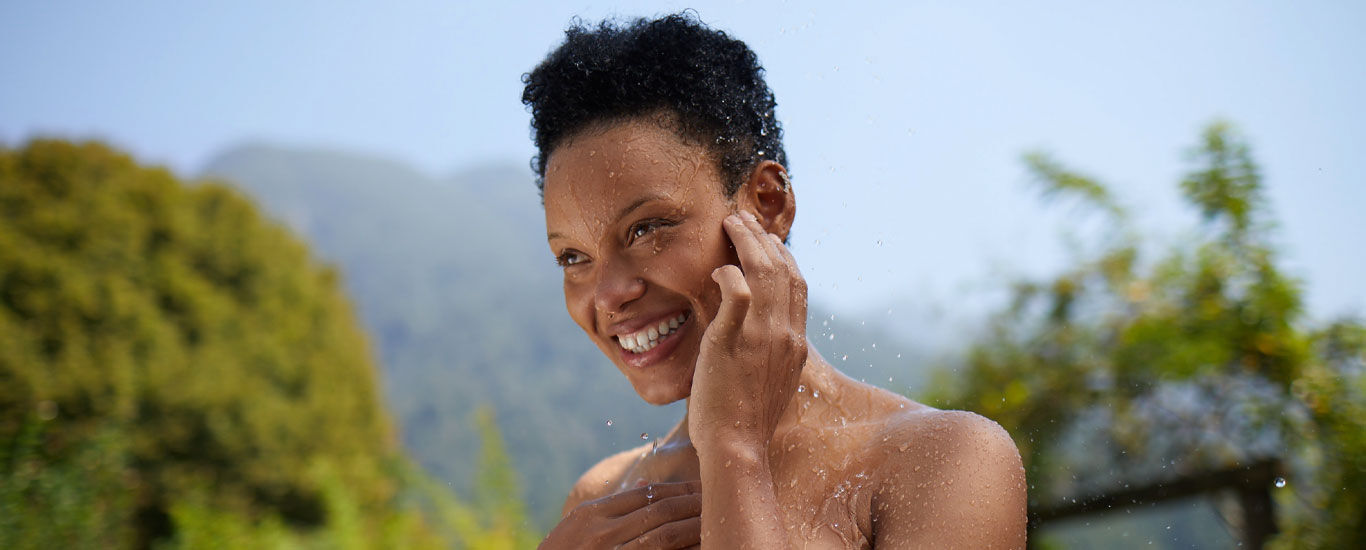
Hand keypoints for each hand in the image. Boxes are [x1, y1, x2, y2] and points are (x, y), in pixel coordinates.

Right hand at [539, 481, 701, 549]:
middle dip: (692, 503)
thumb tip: (645, 484)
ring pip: (665, 535)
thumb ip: (609, 509)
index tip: (700, 488)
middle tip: (717, 499)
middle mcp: (600, 533)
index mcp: (589, 514)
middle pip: (659, 510)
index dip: (677, 490)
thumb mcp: (576, 530)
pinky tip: (701, 546)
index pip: (644, 495)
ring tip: (716, 521)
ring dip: (695, 526)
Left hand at [688, 211, 807, 452]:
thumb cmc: (744, 420)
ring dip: (747, 241)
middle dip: (763, 238)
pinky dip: (729, 273)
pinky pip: (737, 291)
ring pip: (764, 271)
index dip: (784, 258)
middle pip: (784, 270)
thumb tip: (753, 332)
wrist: (737, 446)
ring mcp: (763, 336)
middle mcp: (786, 335)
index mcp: (797, 344)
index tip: (768, 242)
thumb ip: (767, 352)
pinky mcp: (734, 340)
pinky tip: (718, 269)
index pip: (798, 287)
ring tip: (731, 224)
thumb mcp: (768, 380)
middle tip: (744, 221)